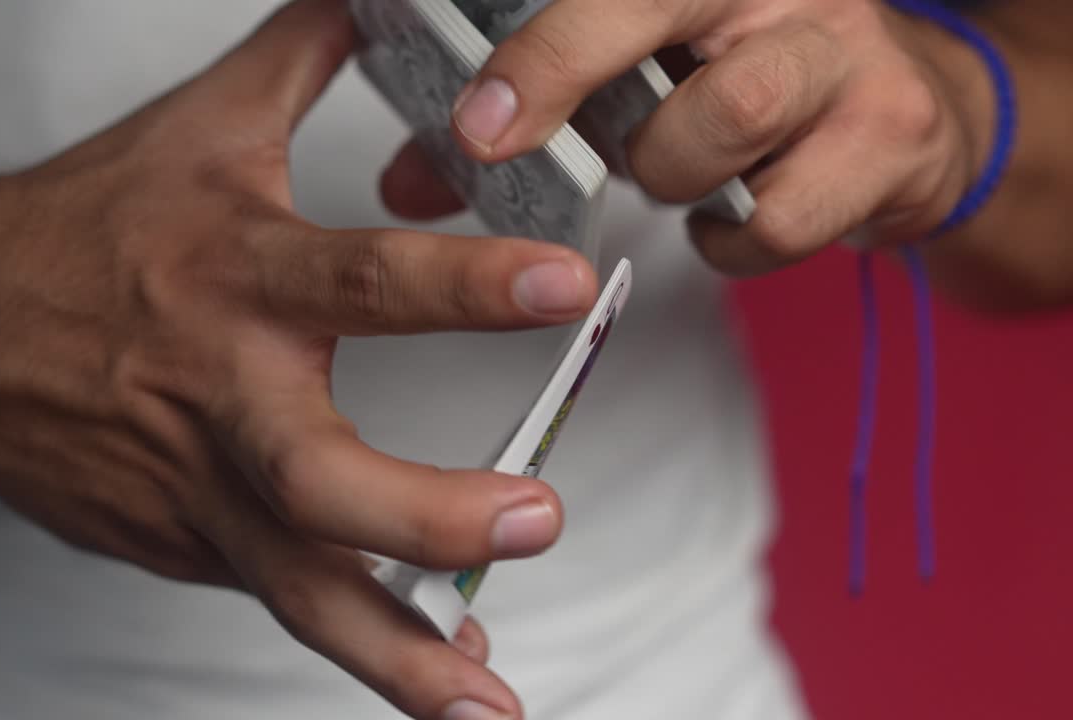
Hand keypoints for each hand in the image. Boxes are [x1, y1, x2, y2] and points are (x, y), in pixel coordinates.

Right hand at [0, 0, 598, 716]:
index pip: (361, 279)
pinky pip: (279, 597)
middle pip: (320, 477)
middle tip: (535, 520)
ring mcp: (196, 486)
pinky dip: (359, 642)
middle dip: (429, 511)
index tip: (562, 286)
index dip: (464, 281)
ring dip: (397, 657)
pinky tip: (436, 677)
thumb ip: (303, 57)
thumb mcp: (199, 129)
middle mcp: (219, 395)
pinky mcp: (181, 542)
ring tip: (486, 708)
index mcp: (234, 277)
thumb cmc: (79, 227)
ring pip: (297, 588)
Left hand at [382, 0, 994, 275]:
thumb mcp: (631, 77)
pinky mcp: (892, 139)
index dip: (544, 52)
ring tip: (669, 169)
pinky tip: (729, 216)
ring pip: (730, 116)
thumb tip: (415, 177)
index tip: (479, 121)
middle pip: (664, 8)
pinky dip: (730, 242)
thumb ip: (524, 115)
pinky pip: (778, 220)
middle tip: (503, 139)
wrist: (901, 119)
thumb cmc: (744, 85)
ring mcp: (847, 56)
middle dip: (569, 79)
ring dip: (668, 169)